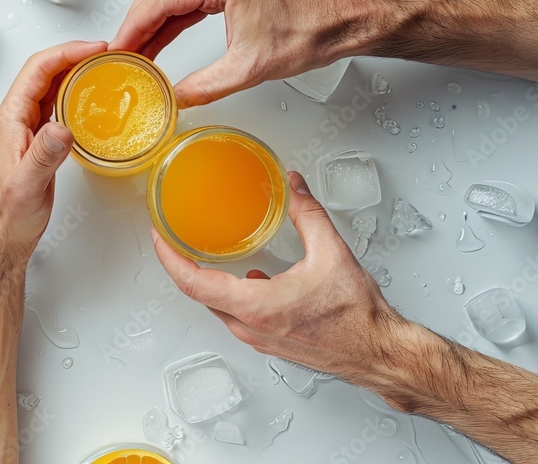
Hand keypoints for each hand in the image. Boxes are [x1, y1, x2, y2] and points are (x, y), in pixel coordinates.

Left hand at [0, 41, 106, 264]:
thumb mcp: (27, 185)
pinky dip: (75, 94)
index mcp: (10, 120)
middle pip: (44, 71)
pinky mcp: (39, 141)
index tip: (94, 50)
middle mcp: (16, 119)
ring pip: (51, 86)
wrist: (3, 237)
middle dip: (74, 55)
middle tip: (105, 53)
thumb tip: (61, 127)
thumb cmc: (8, 215)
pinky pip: (57, 105)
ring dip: (75, 72)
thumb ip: (44, 155)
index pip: (38, 71)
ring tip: (102, 68)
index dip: (67, 53)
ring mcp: (27, 129)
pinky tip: (90, 98)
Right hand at [109, 0, 352, 107]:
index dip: (133, 27)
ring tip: (133, 51)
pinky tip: (157, 41)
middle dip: (134, 23)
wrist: (336, 22)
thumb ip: (207, 85)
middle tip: (119, 53)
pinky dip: (166, 18)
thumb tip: (175, 98)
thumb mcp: (250, 68)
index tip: (118, 49)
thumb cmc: (307, 31)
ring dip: (148, 20)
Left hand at [153, 171, 404, 379]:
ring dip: (207, 281)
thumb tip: (294, 186)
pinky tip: (246, 277)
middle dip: (183, 265)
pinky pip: (236, 316)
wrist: (378, 353)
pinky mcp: (268, 342)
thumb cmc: (358, 318)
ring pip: (217, 306)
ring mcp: (258, 338)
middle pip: (199, 295)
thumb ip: (307, 213)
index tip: (159, 238)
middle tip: (173, 239)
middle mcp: (251, 327)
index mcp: (256, 306)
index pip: (193, 284)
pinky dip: (230, 293)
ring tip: (200, 254)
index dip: (169, 259)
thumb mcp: (331, 252)